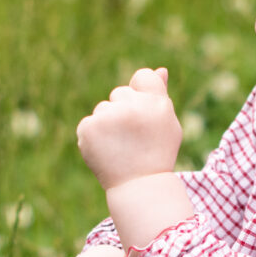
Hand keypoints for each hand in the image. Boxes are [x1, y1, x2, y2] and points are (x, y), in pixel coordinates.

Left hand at [76, 67, 181, 192]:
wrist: (138, 187)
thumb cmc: (157, 154)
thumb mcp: (167, 124)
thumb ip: (161, 94)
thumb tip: (159, 69)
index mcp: (156, 103)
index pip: (143, 77)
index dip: (142, 94)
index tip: (144, 115)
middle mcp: (132, 107)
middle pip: (120, 92)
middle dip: (124, 110)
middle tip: (133, 137)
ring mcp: (108, 117)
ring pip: (103, 108)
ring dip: (108, 123)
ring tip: (120, 147)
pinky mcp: (88, 128)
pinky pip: (89, 123)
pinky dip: (94, 136)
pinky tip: (107, 151)